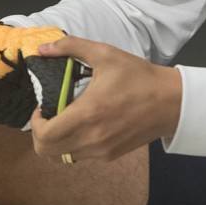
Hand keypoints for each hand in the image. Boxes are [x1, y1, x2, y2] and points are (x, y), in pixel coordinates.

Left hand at [30, 37, 181, 162]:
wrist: (171, 102)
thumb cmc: (138, 77)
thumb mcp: (105, 54)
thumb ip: (70, 47)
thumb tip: (42, 48)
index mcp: (87, 114)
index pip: (45, 135)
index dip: (34, 124)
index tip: (41, 108)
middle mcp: (92, 138)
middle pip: (47, 152)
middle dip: (40, 134)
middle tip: (47, 116)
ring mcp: (101, 151)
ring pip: (62, 157)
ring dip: (55, 141)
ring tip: (64, 120)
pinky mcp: (110, 156)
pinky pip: (80, 156)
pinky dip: (72, 145)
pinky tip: (83, 125)